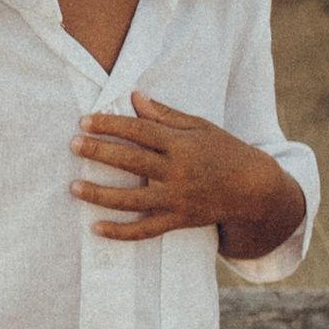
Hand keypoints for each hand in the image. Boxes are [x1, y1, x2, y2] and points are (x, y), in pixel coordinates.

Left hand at [70, 94, 307, 255]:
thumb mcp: (200, 127)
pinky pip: (145, 230)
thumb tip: (134, 97)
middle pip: (132, 161)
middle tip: (73, 145)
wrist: (255, 190)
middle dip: (100, 153)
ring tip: (73, 187)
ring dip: (100, 194)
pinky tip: (95, 228)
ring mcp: (178, 199)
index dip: (111, 125)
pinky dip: (121, 232)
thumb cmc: (225, 152)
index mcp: (182, 144)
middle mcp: (178, 172)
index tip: (85, 121)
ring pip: (132, 199)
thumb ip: (166, 115)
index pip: (140, 131)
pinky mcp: (178, 220)